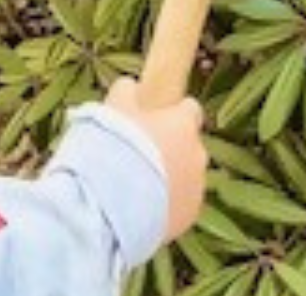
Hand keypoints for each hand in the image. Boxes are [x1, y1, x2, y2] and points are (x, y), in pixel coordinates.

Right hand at [105, 77, 206, 243]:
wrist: (107, 205)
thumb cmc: (111, 147)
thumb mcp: (112, 109)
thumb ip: (126, 93)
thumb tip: (132, 87)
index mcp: (183, 124)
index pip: (190, 109)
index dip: (172, 114)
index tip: (153, 121)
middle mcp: (198, 155)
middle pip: (188, 146)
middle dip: (169, 150)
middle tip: (137, 156)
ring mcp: (197, 189)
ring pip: (185, 177)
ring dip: (167, 178)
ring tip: (133, 186)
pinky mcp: (189, 218)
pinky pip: (179, 205)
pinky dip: (165, 205)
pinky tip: (138, 208)